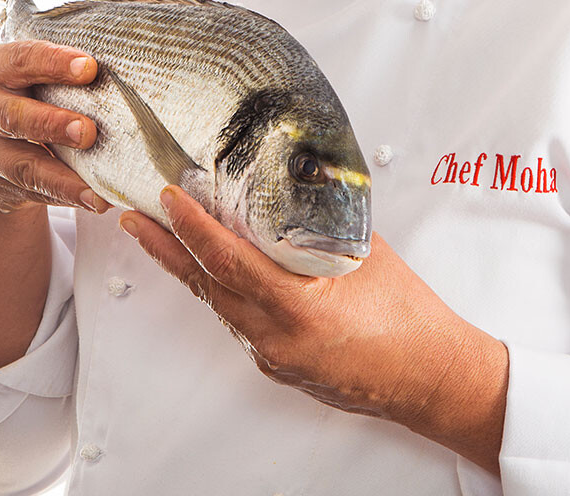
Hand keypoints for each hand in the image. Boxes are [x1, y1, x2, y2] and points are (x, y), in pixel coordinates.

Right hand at [0, 40, 108, 214]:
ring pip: (22, 165)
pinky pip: (33, 192)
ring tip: (95, 188)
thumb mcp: (38, 79)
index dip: (54, 62)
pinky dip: (66, 196)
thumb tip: (126, 79)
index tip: (90, 68)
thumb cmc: (34, 98)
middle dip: (52, 123)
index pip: (21, 59)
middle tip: (89, 131)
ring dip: (62, 177)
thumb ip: (66, 77)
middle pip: (12, 115)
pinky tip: (93, 200)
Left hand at [119, 188, 508, 473]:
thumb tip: (293, 193)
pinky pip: (239, 322)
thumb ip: (322, 225)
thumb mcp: (364, 255)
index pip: (230, 264)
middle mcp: (277, 340)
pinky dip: (220, 291)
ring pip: (219, 305)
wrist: (432, 376)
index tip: (169, 201)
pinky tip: (214, 270)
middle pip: (208, 288)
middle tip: (137, 217)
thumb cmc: (409, 318)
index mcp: (299, 310)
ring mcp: (275, 357)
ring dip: (189, 269)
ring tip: (163, 237)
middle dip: (167, 249)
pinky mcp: (280, 364)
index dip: (194, 230)